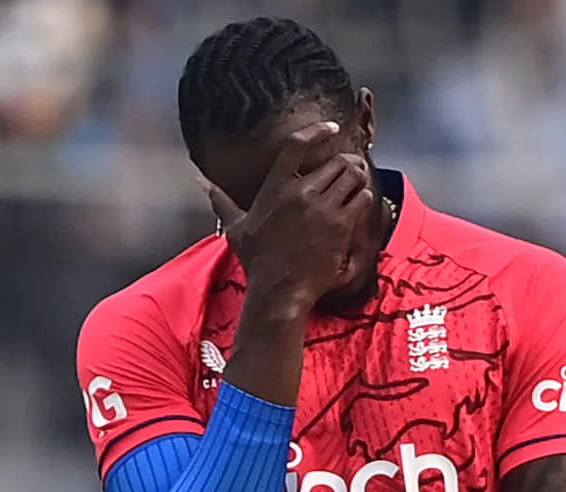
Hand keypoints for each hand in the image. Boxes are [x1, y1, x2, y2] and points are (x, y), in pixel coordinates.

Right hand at [203, 121, 374, 307]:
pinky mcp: (340, 225)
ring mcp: (322, 208)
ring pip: (352, 176)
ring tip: (358, 180)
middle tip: (352, 165)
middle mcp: (299, 192)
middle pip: (335, 160)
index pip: (297, 145)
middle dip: (347, 161)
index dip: (318, 131)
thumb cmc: (258, 260)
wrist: (279, 289)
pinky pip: (361, 198)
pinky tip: (358, 202)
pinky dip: (363, 196)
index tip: (332, 128)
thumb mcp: (236, 227)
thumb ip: (222, 200)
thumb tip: (202, 184)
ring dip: (358, 176)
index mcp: (274, 187)